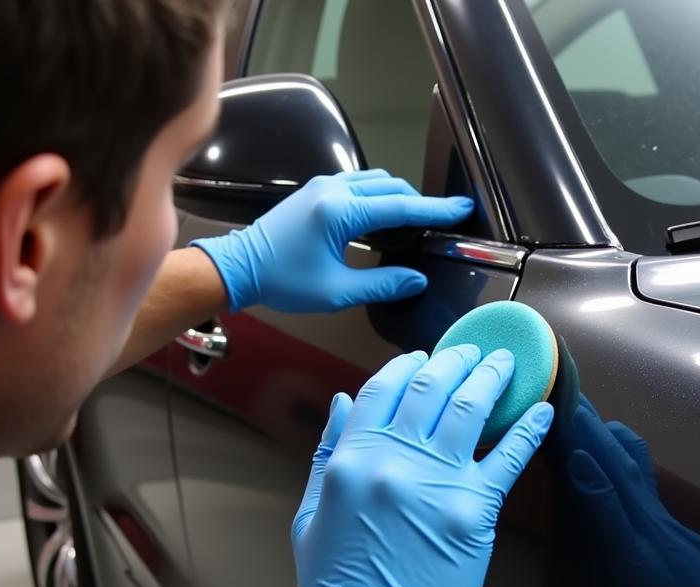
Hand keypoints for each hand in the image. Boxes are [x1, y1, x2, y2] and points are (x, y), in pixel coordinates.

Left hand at [191, 170, 473, 312]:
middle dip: (421, 201)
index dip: (435, 209)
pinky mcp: (316, 190)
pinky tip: (387, 215)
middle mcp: (332, 190)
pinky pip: (359, 183)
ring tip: (418, 219)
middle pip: (392, 186)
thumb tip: (416, 280)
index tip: (460, 209)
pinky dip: (380, 194)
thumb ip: (382, 284)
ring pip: (376, 180)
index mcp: (339, 213)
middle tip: (443, 218)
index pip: (400, 206)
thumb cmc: (282, 280)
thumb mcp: (337, 291)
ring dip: (400, 196)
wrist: (239, 267)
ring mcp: (323, 186)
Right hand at [279, 345, 553, 586]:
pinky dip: (528, 428)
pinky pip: (507, 455)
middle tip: (472, 351)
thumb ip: (328, 453)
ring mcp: (436, 482)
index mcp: (351, 458)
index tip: (421, 358)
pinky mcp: (474, 510)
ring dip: (491, 378)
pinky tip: (542, 410)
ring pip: (470, 408)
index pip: (381, 390)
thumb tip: (342, 404)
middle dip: (455, 361)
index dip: (406, 367)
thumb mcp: (311, 514)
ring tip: (506, 363)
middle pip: (430, 388)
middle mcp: (394, 460)